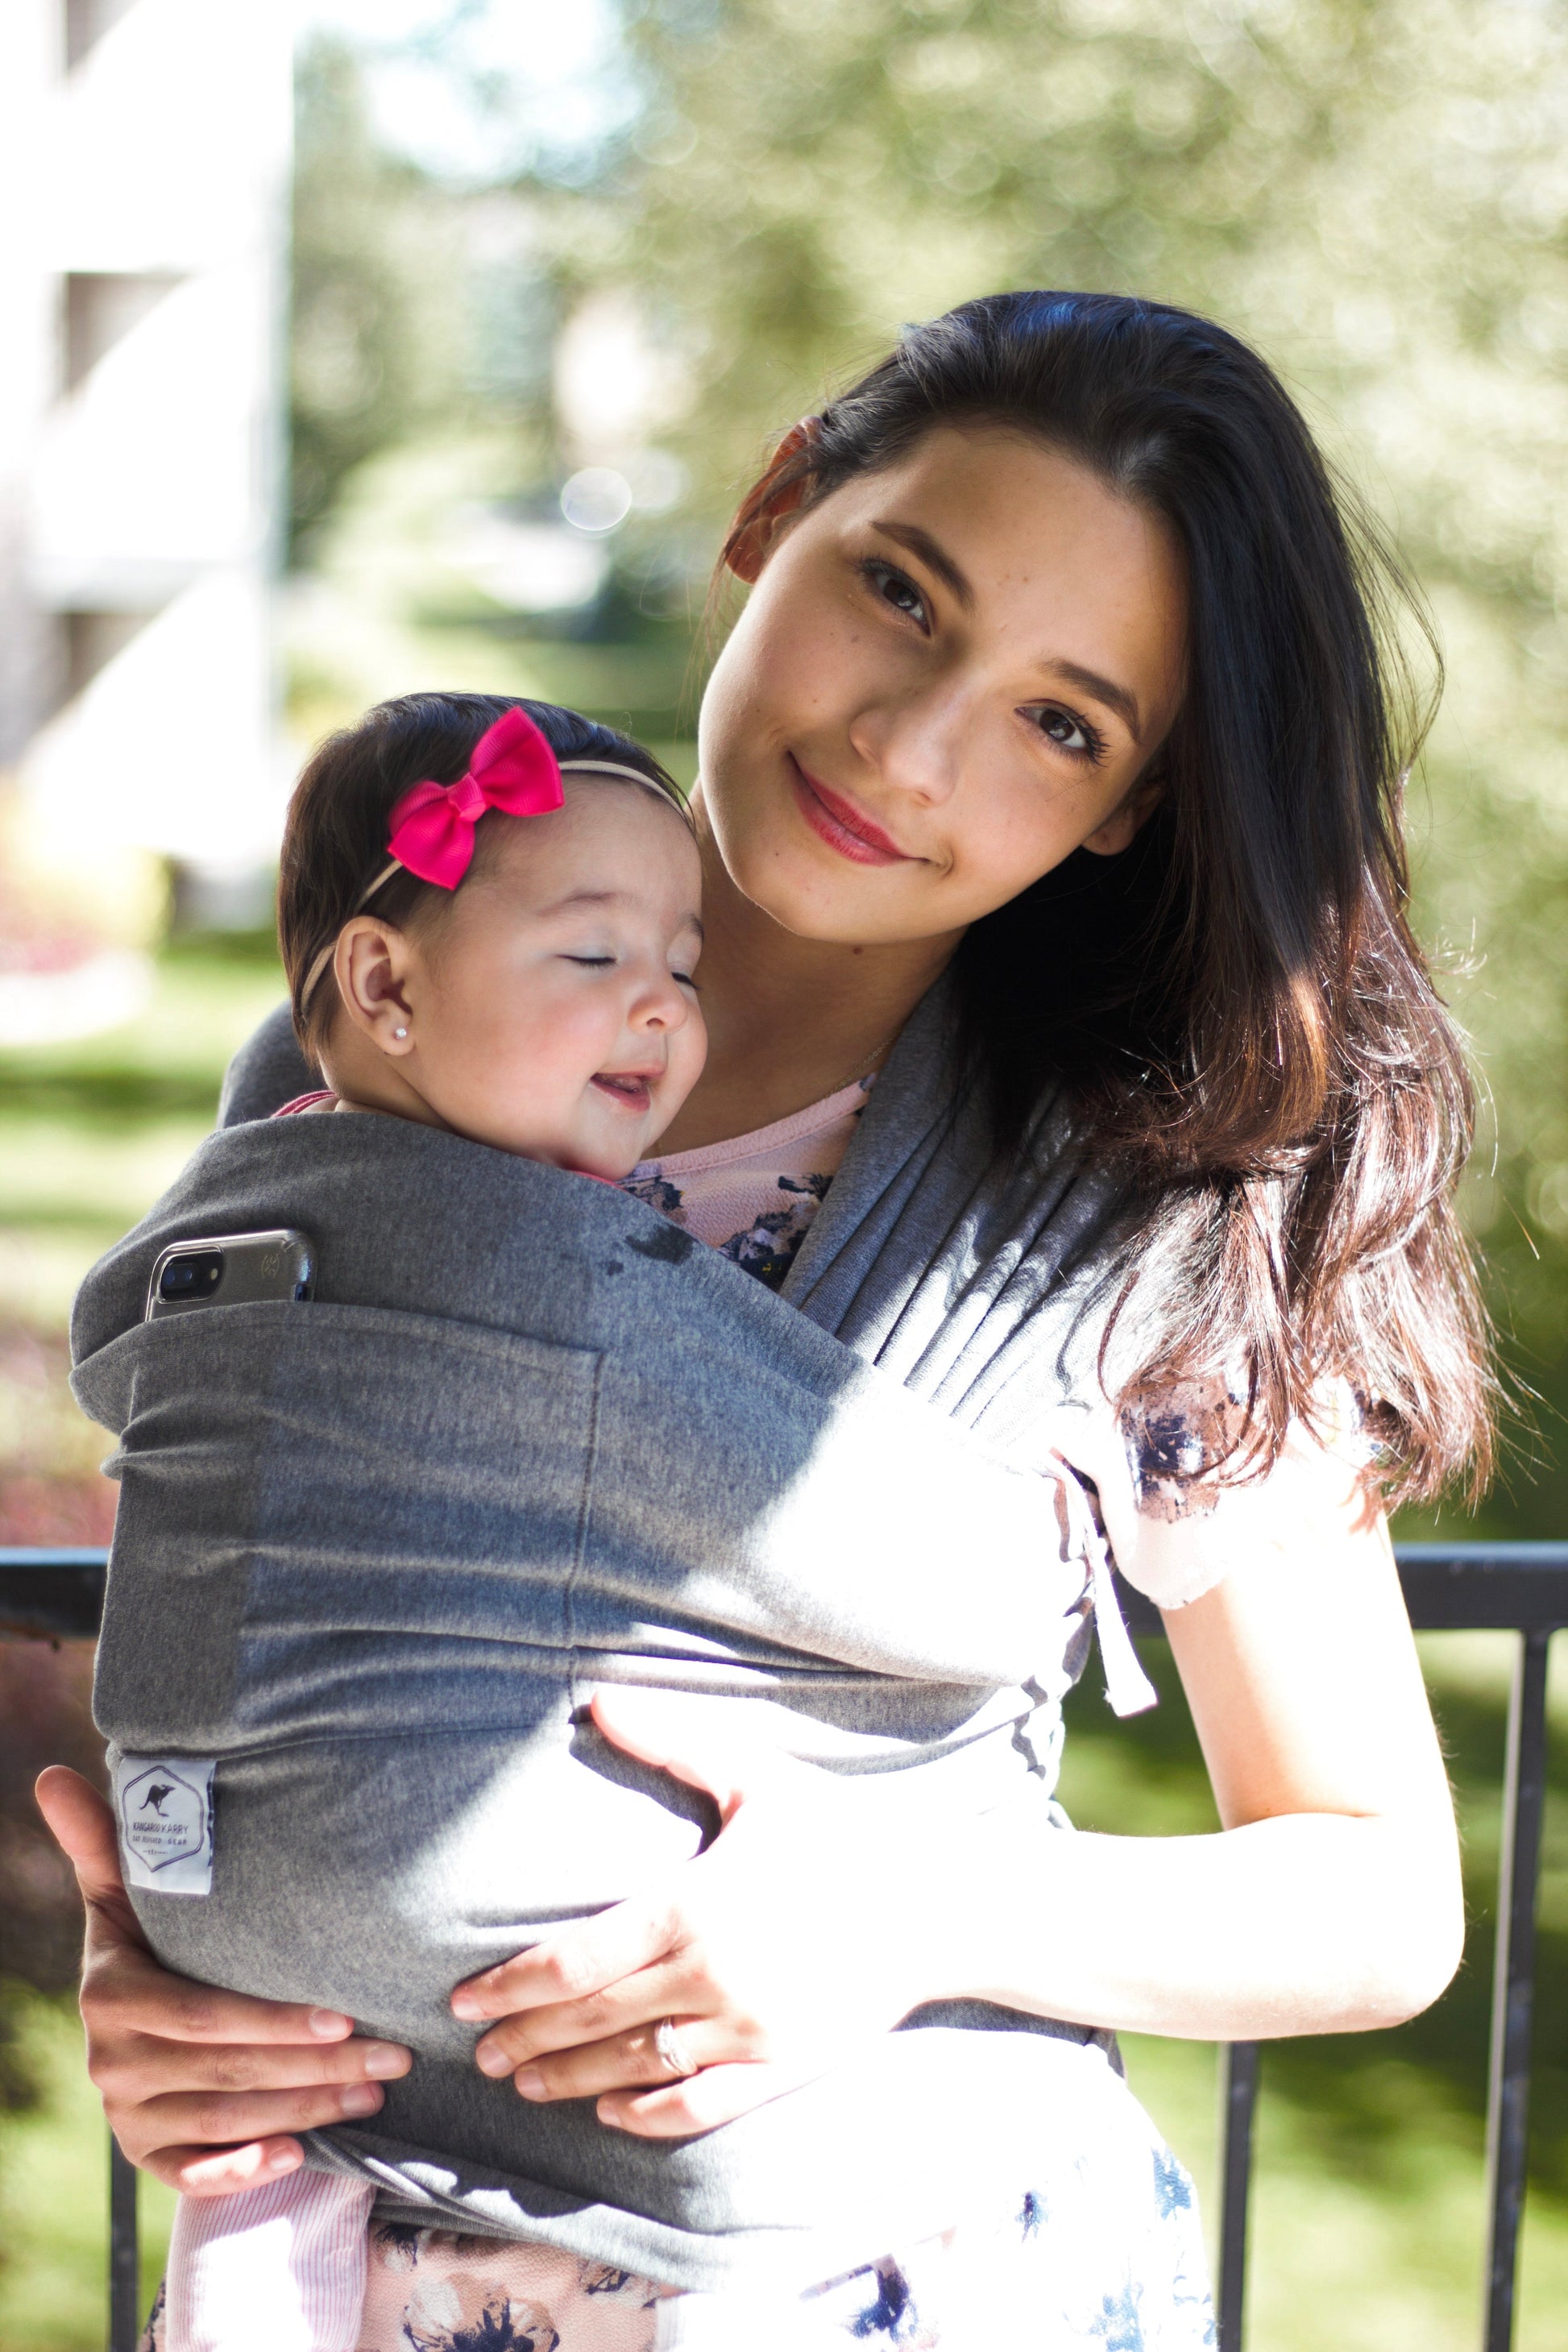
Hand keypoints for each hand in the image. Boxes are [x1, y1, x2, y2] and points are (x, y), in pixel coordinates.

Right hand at [33, 1766, 410, 2193]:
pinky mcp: (145, 2155)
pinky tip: (297, 2154)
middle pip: (231, 2071)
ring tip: (376, 2090)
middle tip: (393, 2053)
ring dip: (308, 2110)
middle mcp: (112, 2063)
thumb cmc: (147, 1932)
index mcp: (112, 1996)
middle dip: (319, 2067)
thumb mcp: (125, 1888)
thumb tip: (53, 1773)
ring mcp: (128, 2115)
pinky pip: (195, 2175)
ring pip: (229, 2119)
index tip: (343, 2014)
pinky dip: (245, 2169)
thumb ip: (100, 1838)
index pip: (204, 2016)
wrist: (125, 2006)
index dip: (274, 2021)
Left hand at [449, 1688, 949, 2138]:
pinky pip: (698, 2107)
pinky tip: (611, 2109)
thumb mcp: (753, 1778)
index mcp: (693, 1905)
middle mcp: (710, 1975)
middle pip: (591, 2020)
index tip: (466, 2001)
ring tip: (526, 2080)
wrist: (933, 1901)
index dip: (511, 1986)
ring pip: (632, 2069)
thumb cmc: (839, 1830)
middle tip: (480, 2052)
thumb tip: (597, 1701)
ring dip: (568, 2078)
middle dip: (526, 2037)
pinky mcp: (781, 2067)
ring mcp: (746, 2030)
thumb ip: (670, 1743)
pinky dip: (645, 2114)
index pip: (574, 1960)